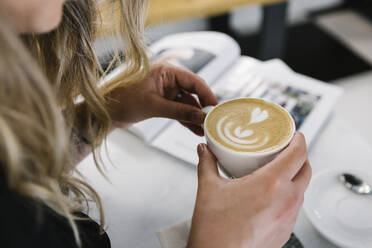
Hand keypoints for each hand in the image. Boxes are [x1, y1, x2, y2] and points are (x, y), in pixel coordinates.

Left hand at [106, 62, 217, 134]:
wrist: (102, 112)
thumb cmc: (121, 101)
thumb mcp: (154, 107)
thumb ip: (180, 112)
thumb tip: (201, 117)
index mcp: (165, 70)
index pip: (194, 80)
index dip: (207, 94)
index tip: (216, 109)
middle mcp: (167, 78)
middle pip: (192, 92)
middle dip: (202, 108)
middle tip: (212, 122)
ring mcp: (164, 90)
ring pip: (186, 103)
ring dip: (194, 116)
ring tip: (204, 130)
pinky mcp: (160, 101)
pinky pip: (177, 110)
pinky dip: (184, 119)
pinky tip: (194, 129)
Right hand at [188, 133, 311, 247]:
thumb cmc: (214, 229)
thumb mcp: (208, 188)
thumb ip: (207, 164)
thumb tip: (204, 150)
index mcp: (270, 184)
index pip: (298, 155)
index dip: (300, 141)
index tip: (295, 135)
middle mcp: (286, 200)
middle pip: (306, 170)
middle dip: (300, 157)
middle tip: (286, 150)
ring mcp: (288, 218)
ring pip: (302, 190)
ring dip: (296, 177)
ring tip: (279, 172)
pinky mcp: (285, 232)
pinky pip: (295, 208)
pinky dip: (289, 196)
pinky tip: (273, 197)